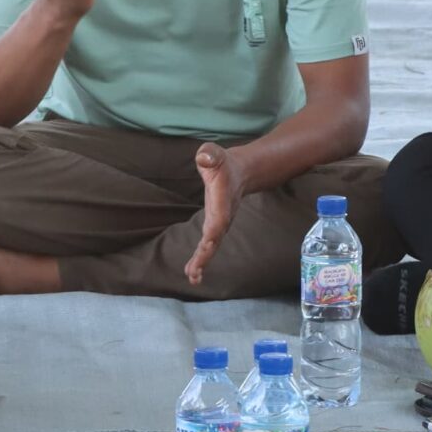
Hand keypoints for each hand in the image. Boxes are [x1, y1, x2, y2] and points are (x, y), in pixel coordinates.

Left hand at [185, 142, 251, 284]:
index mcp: (221, 204)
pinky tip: (192, 272)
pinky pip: (208, 246)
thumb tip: (204, 157)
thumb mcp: (215, 154)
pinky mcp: (214, 228)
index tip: (207, 245)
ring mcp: (219, 225)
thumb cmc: (223, 163)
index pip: (217, 221)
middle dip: (204, 256)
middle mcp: (222, 219)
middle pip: (214, 241)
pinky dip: (201, 259)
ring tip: (192, 277)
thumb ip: (209, 155)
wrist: (239, 172)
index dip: (212, 233)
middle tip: (193, 273)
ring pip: (211, 247)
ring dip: (202, 262)